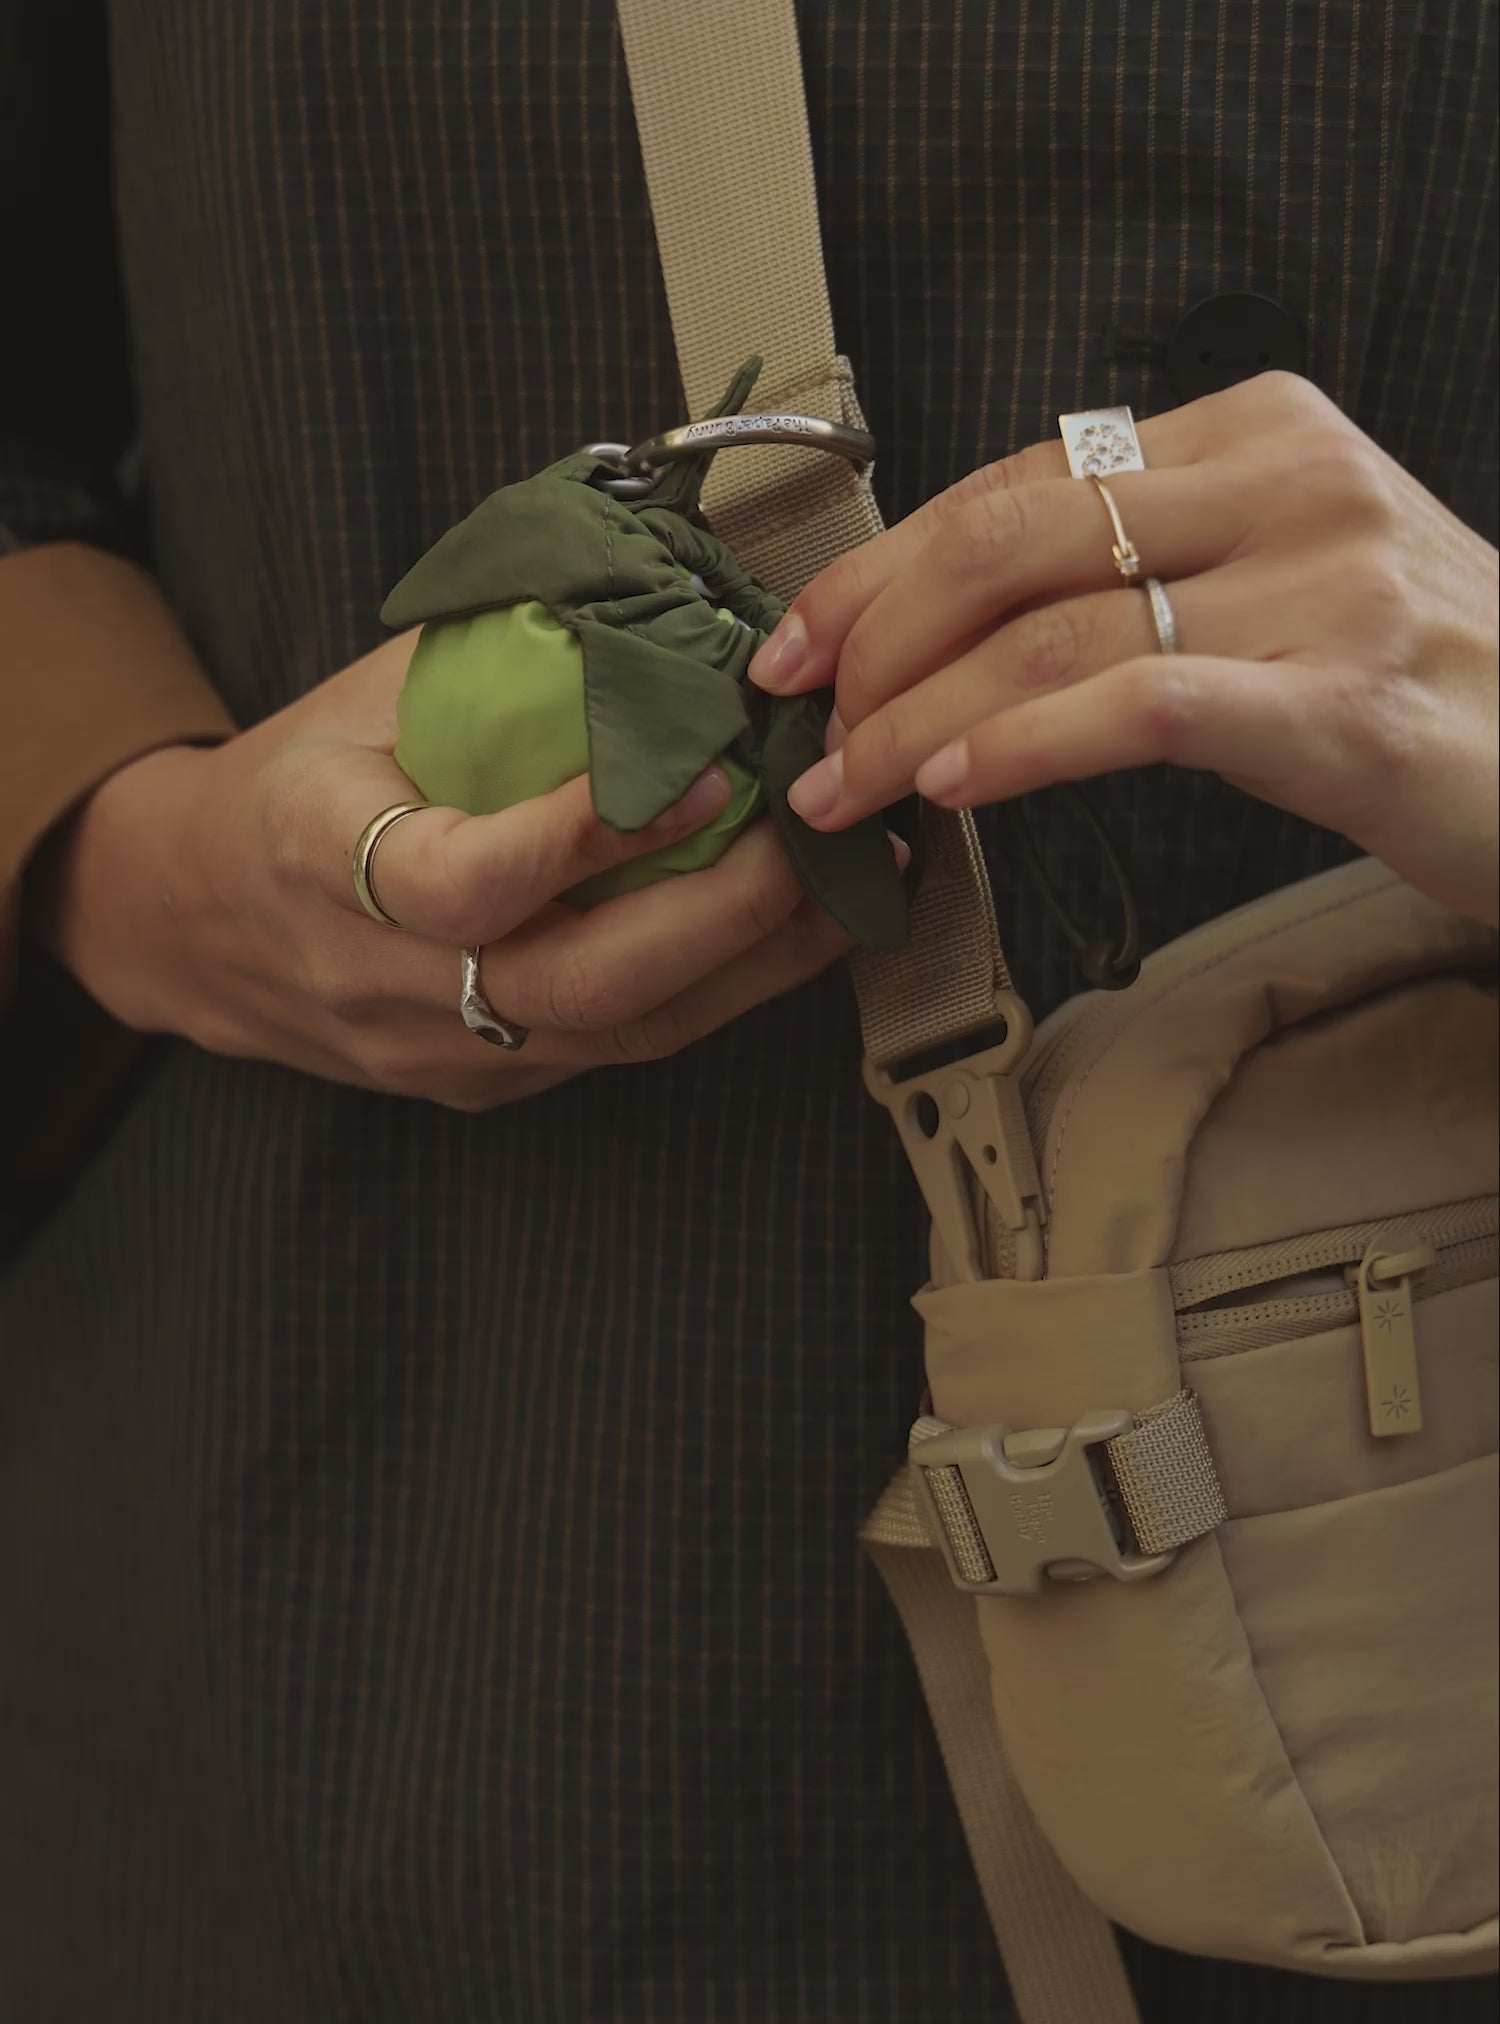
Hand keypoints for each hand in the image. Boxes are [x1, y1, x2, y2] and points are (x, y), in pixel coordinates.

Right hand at [34, 632, 854, 1109]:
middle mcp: (378, 978)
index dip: (585, 841)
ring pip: (617, 1033)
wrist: (206, 918)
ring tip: (845, 889)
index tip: (702, 778)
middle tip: (816, 839)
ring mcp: (434, 1050)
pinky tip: (789, 936)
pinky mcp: (484, 1083)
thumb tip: (676, 605)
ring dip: (750, 965)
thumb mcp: (370, 696)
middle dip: (721, 918)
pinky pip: (619, 1047)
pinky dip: (717, 991)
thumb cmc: (307, 776)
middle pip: (573, 987)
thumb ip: (506, 662)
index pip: (460, 884)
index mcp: (319, 858)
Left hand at [750, 373, 1499, 928]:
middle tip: (806, 716)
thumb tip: (950, 622)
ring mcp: (1322, 587)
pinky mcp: (1343, 703)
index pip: (1015, 479)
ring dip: (917, 717)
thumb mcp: (1272, 574)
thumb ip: (1136, 564)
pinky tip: (952, 784)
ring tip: (848, 783)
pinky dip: (1024, 744)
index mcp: (1253, 431)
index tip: (803, 639)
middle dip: (876, 633)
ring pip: (1055, 631)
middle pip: (1012, 536)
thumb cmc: (1407, 673)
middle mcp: (1287, 483)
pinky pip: (1142, 706)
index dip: (884, 565)